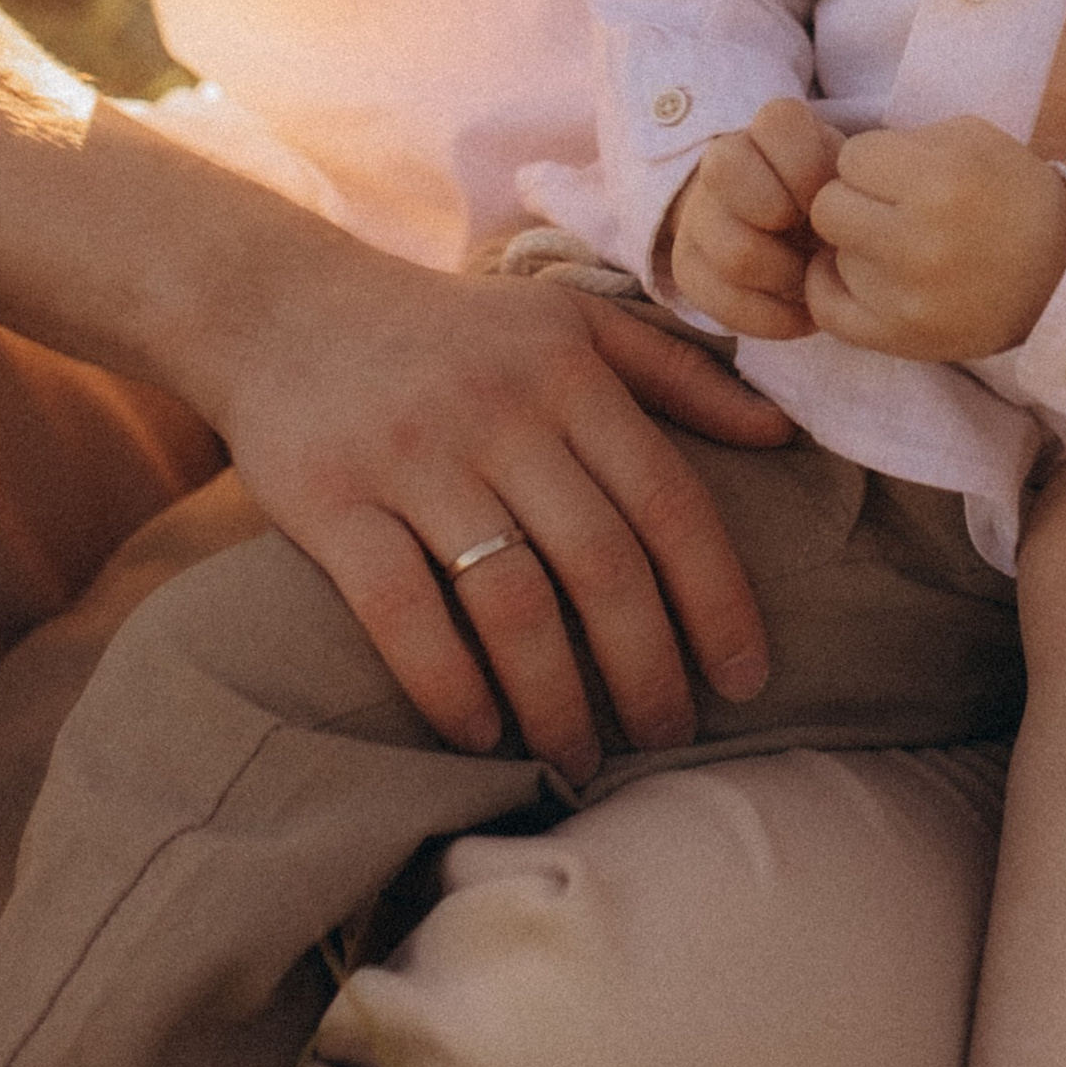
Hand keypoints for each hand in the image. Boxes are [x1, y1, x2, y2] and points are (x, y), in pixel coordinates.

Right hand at [211, 236, 791, 783]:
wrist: (280, 308)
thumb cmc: (452, 331)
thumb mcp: (571, 322)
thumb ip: (678, 373)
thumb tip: (784, 434)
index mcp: (568, 369)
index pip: (666, 498)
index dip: (716, 597)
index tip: (744, 678)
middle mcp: (498, 409)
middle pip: (599, 561)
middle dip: (647, 667)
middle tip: (671, 738)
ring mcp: (411, 456)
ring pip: (508, 599)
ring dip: (555, 698)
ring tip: (580, 758)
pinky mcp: (328, 501)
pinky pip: (401, 612)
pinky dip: (448, 684)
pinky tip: (479, 737)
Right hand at [671, 98, 845, 340]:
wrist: (800, 238)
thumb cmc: (837, 203)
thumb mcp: (854, 178)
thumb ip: (856, 178)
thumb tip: (859, 209)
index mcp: (770, 130)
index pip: (775, 122)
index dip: (807, 167)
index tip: (830, 192)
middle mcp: (722, 162)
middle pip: (727, 171)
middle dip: (782, 214)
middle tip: (814, 236)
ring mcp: (698, 214)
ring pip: (733, 251)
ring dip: (784, 275)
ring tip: (810, 279)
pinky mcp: (688, 264)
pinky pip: (718, 299)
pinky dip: (769, 317)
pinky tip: (798, 315)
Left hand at [804, 116, 1065, 359]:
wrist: (1065, 274)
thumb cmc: (1015, 196)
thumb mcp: (973, 139)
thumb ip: (904, 142)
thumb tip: (841, 161)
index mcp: (942, 181)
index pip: (851, 158)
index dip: (872, 162)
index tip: (899, 174)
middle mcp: (920, 241)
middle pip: (829, 208)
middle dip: (854, 200)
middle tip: (889, 208)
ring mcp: (908, 297)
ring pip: (832, 253)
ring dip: (857, 245)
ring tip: (898, 245)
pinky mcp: (902, 339)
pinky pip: (825, 306)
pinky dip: (835, 286)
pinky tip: (864, 274)